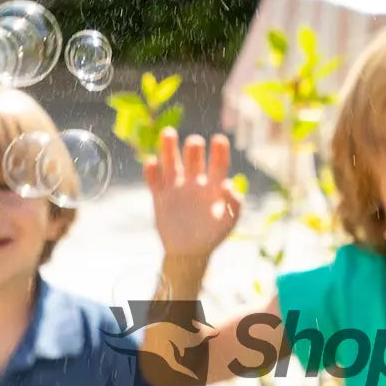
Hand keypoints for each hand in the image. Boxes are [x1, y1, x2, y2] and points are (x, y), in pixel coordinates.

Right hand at [144, 128, 241, 260]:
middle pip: (193, 157)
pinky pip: (154, 180)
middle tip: (194, 142)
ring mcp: (176, 187)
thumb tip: (229, 186)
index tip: (219, 139)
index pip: (218, 163)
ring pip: (171, 162)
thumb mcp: (228, 222)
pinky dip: (151, 171)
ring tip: (168, 133)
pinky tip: (151, 162)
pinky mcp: (160, 196)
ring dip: (169, 148)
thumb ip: (234, 205)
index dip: (219, 151)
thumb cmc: (212, 235)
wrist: (189, 252)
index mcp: (213, 185)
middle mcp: (194, 181)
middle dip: (193, 147)